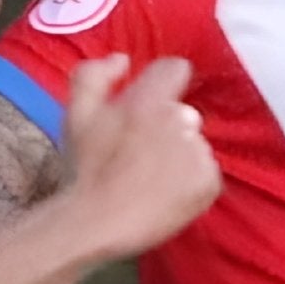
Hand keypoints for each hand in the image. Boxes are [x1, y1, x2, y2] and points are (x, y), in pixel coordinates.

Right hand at [61, 52, 219, 253]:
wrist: (96, 223)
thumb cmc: (85, 169)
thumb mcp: (75, 114)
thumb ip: (93, 75)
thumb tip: (124, 60)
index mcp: (148, 100)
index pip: (175, 69)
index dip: (162, 84)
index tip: (148, 105)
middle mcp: (179, 120)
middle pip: (183, 113)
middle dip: (165, 127)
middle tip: (140, 153)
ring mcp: (197, 152)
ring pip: (193, 143)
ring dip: (178, 155)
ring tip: (151, 179)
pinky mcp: (209, 183)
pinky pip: (205, 172)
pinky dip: (191, 182)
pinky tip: (166, 194)